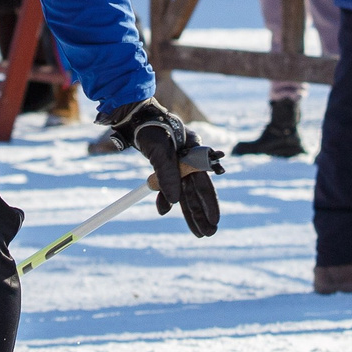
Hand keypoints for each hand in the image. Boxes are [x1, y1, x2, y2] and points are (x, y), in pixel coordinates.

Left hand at [98, 98, 223, 235]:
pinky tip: (164, 209)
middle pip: (197, 193)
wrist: (138, 118)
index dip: (209, 205)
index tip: (214, 222)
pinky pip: (170, 187)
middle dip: (202, 214)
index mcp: (195, 156)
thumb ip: (166, 176)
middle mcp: (190, 163)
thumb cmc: (152, 130)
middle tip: (208, 234)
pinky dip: (166, 198)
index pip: (204, 186)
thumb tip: (172, 203)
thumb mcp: (160, 152)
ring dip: (190, 212)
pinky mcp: (167, 168)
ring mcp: (179, 166)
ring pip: (185, 193)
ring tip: (199, 232)